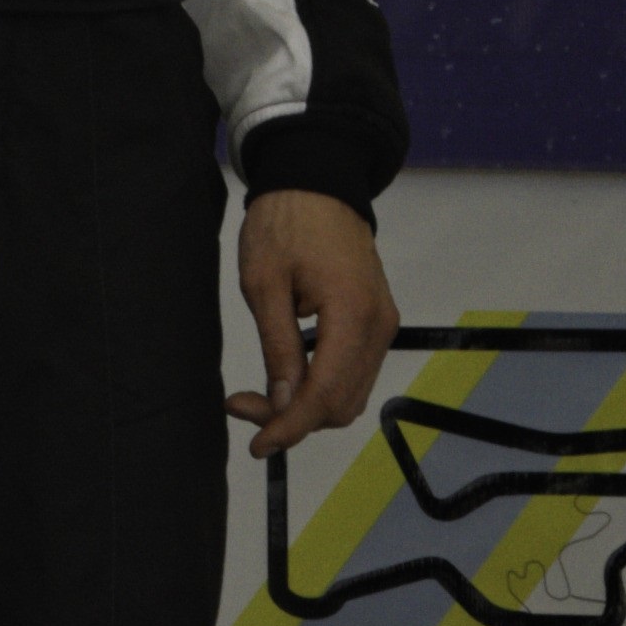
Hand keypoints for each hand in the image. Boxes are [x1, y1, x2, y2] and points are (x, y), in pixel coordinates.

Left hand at [228, 190, 399, 457]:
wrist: (316, 182)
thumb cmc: (284, 223)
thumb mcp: (264, 283)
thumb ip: (278, 347)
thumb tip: (284, 405)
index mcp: (353, 314)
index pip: (326, 393)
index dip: (291, 426)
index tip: (258, 443)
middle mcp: (379, 326)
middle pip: (342, 402)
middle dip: (294, 417)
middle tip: (242, 408)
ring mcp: (383, 324)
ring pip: (349, 392)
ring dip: (306, 405)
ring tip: (257, 396)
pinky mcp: (376, 321)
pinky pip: (352, 370)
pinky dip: (320, 384)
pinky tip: (286, 377)